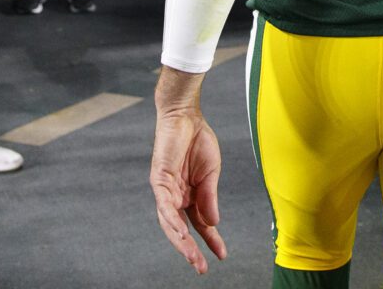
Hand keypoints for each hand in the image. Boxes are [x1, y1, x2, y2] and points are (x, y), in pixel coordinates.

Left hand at [150, 104, 226, 274]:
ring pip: (170, 222)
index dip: (211, 240)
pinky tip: (180, 230)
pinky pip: (164, 204)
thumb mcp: (211, 173)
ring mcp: (166, 189)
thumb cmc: (198, 140)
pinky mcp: (159, 179)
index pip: (201, 224)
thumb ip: (210, 198)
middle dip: (191, 249)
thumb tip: (213, 223)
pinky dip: (171, 218)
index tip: (223, 255)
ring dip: (180, 240)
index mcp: (191, 195)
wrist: (187, 116)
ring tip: (191, 256)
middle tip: (201, 267)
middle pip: (181, 229)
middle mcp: (176, 196)